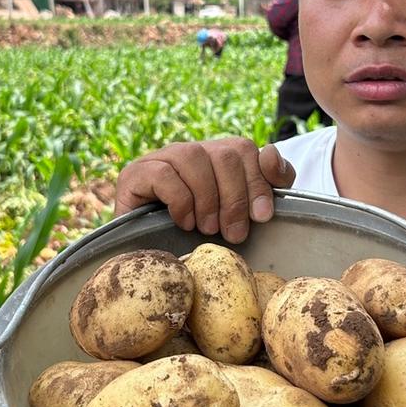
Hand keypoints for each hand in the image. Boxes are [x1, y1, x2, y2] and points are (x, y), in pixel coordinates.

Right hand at [115, 138, 295, 242]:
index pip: (244, 148)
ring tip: (208, 228)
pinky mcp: (133, 174)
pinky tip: (183, 222)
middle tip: (234, 233)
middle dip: (235, 197)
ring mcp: (159, 159)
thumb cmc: (199, 238)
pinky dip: (180, 200)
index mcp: (214, 156)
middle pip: (223, 154)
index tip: (262, 216)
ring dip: (207, 198)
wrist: (148, 258)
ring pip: (193, 156)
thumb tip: (271, 153)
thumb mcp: (240, 215)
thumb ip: (266, 183)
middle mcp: (188, 152)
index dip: (258, 181)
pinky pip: (162, 174)